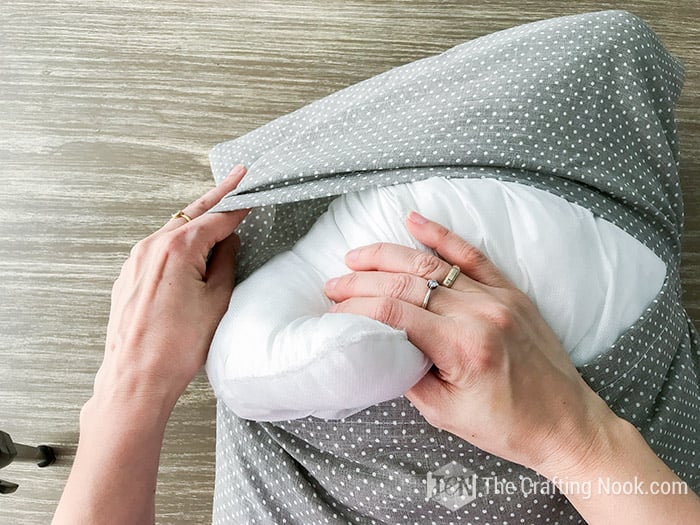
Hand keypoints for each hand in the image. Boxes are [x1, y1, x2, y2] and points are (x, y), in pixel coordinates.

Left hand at [93, 165, 249, 407]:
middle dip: (218, 196)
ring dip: (197, 221)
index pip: (217, 218)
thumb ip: (225, 263)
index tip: (253, 194)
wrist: (136, 378)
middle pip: (192, 214)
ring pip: (173, 231)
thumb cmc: (178, 345)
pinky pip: (158, 250)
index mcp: (176, 248)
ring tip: (220, 214)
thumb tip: (229, 242)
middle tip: (238, 176)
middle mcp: (150, 247)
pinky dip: (179, 243)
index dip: (239, 206)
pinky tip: (193, 249)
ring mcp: (135, 262)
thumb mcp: (216, 300)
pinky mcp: (128, 277)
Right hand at [324, 211, 615, 474]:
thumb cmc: (509, 426)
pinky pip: (471, 255)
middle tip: (333, 284)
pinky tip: (415, 220)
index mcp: (462, 347)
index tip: (334, 310)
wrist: (567, 424)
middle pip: (406, 284)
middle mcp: (479, 314)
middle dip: (362, 281)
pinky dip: (441, 235)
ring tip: (356, 257)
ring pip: (431, 265)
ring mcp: (497, 297)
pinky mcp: (510, 291)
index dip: (357, 308)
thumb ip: (408, 375)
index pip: (393, 313)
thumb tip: (379, 345)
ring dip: (388, 257)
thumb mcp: (446, 413)